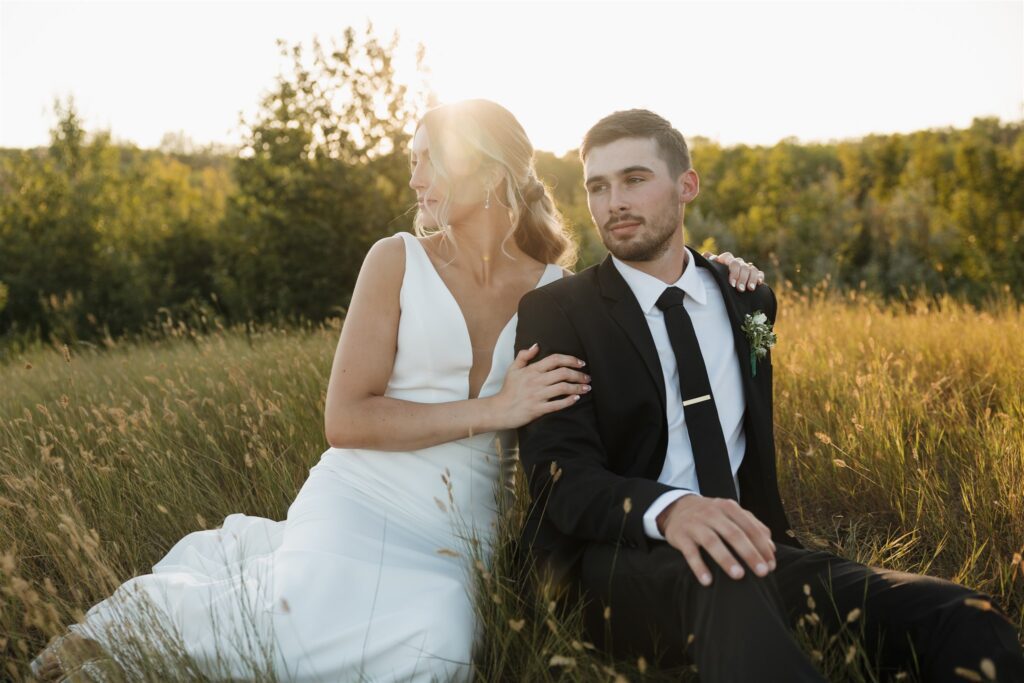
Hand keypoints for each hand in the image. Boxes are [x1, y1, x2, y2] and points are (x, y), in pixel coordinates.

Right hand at [494, 344, 590, 427]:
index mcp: (532, 370)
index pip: (555, 359)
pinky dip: (569, 401)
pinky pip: (557, 404)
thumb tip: (536, 345)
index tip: (581, 363)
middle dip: (579, 374)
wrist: (500, 410)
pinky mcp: (538, 409)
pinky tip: (577, 398)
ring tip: (587, 388)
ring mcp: (537, 395)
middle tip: (587, 377)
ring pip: (563, 388)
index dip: (571, 359)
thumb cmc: (508, 390)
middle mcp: (536, 381)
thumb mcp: (513, 369)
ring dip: (578, 387)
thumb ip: (524, 356)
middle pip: (563, 373)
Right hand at [657, 495, 775, 585]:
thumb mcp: (731, 514)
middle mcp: (712, 513)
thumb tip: (771, 548)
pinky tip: (707, 581)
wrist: (677, 508)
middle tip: (762, 572)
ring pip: (712, 541)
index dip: (762, 546)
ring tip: (738, 575)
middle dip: (750, 553)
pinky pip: (690, 552)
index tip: (771, 565)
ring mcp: (695, 524)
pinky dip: (699, 567)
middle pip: (733, 534)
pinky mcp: (680, 535)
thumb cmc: (711, 516)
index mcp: (728, 507)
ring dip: (726, 559)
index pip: (749, 527)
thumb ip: (752, 526)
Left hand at [703, 251, 764, 290]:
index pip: (732, 262)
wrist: (715, 282)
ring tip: (750, 289)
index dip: (733, 273)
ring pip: (752, 269)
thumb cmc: (711, 275)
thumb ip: (708, 263)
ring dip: (752, 278)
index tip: (732, 284)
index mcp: (726, 259)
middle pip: (742, 266)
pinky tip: (759, 283)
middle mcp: (736, 262)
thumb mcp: (709, 270)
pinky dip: (759, 276)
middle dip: (742, 278)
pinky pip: (758, 272)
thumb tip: (706, 255)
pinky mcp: (752, 273)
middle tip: (740, 289)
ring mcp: (745, 267)